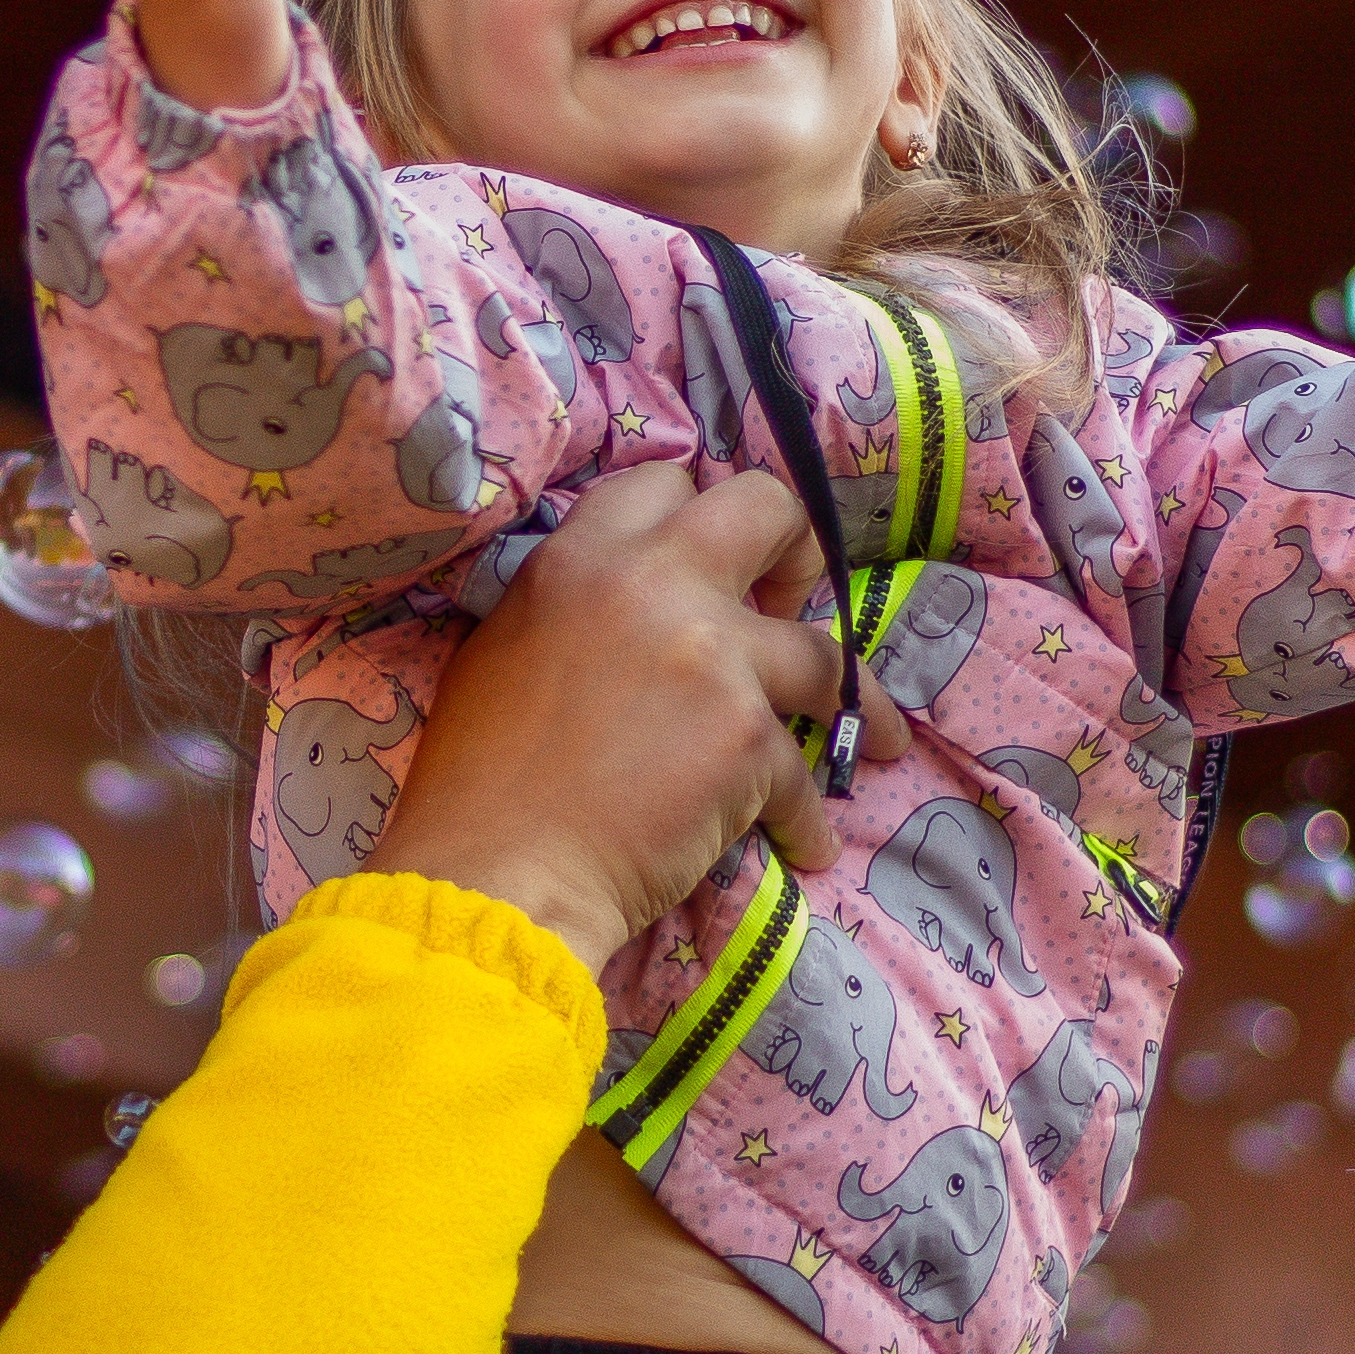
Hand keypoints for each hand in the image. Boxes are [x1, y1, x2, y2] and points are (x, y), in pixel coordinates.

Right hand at [367, 465, 911, 975]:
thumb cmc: (478, 782)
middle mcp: (651, 583)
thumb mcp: (503, 653)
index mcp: (579, 558)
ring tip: (876, 738)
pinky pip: (802, 770)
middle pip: (766, 509)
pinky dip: (804, 816)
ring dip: (857, 700)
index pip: (666, 481)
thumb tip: (628, 612)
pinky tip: (804, 843)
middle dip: (795, 549)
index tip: (720, 558)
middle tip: (793, 598)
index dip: (700, 514)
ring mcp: (710, 655)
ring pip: (823, 653)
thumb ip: (574, 609)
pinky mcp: (747, 736)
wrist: (496, 872)